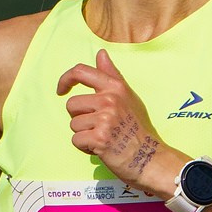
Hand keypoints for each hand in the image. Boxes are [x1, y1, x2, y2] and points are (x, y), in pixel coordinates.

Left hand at [56, 47, 176, 194]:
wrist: (150, 158)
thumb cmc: (138, 129)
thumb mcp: (128, 97)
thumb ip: (112, 76)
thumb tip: (100, 53)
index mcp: (115, 88)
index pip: (82, 72)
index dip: (66, 79)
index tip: (61, 90)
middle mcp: (110, 100)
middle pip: (71, 105)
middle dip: (79, 118)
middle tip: (98, 127)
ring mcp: (105, 119)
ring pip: (74, 124)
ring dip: (84, 134)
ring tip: (102, 138)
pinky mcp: (100, 139)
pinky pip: (77, 140)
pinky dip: (85, 148)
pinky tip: (101, 148)